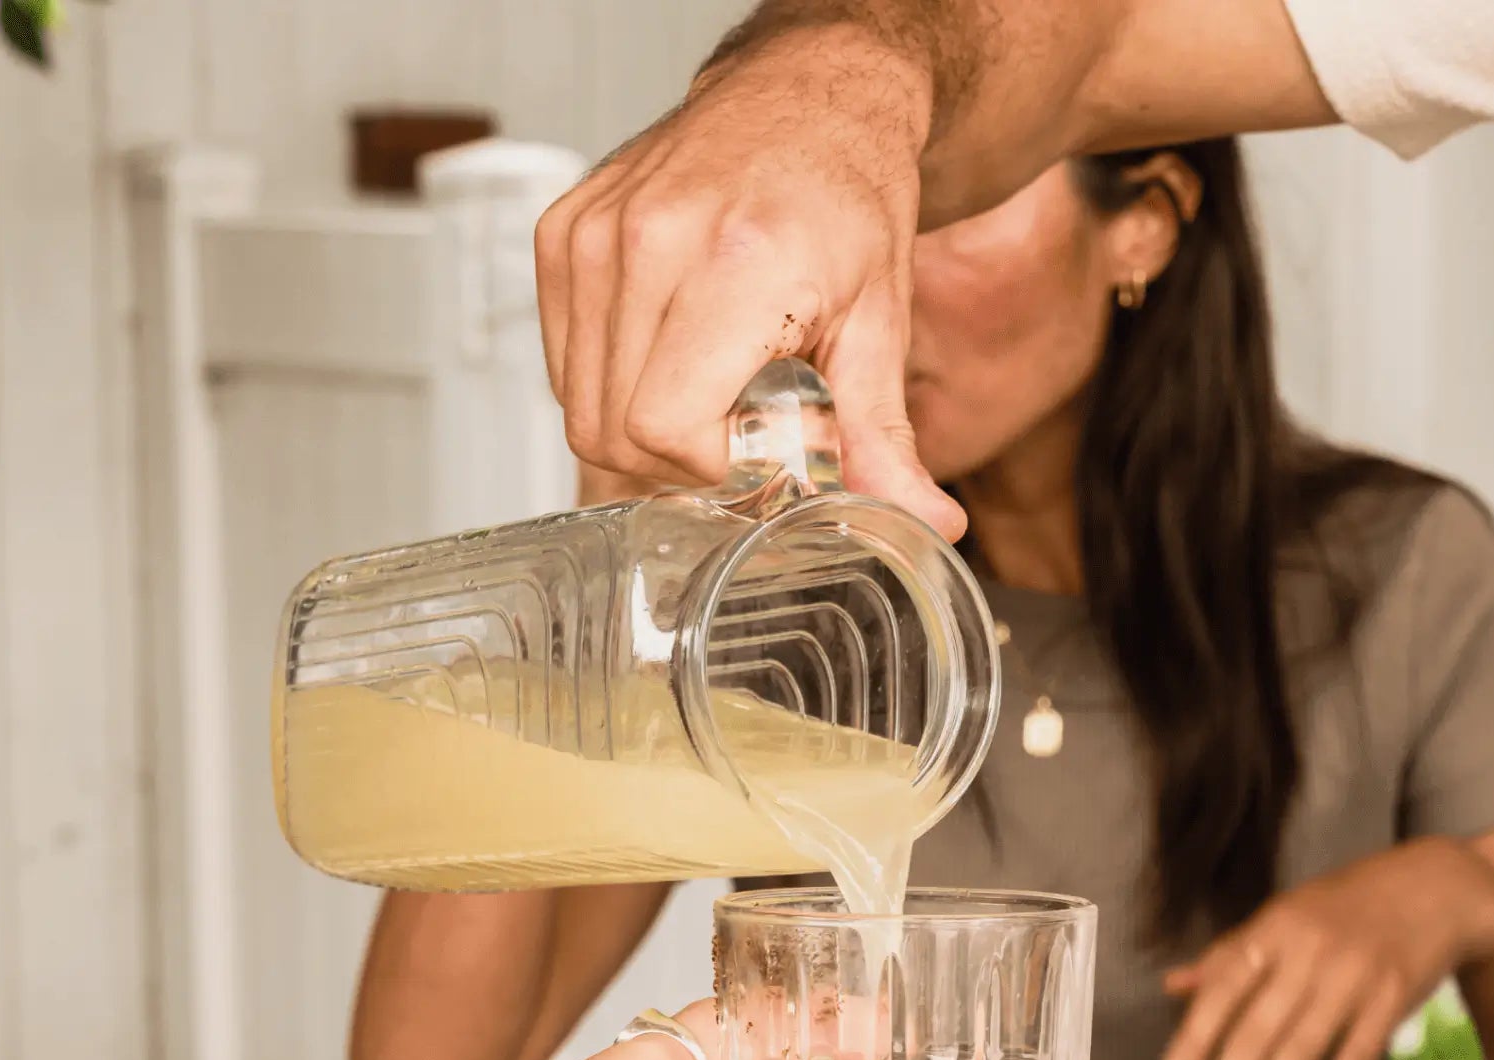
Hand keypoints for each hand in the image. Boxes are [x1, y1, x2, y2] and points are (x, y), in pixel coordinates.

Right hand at [534, 29, 962, 537]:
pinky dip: (611, 386)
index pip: (664, 427)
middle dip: (677, 461)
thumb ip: (886, 438)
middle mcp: (651, 240)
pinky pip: (565, 364)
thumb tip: (929, 524)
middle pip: (614, 433)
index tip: (756, 451)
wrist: (809, 100)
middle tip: (736, 431)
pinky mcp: (564, 234)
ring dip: (641, 428)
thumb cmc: (847, 203)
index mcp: (737, 264)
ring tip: (708, 389)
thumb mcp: (881, 326)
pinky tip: (670, 357)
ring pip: (580, 407)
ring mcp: (595, 232)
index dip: (707, 467)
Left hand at [1158, 841, 1493, 1059]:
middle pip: (1257, 1034)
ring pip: (1301, 1054)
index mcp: (1274, 928)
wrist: (1438, 888)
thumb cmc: (1347, 907)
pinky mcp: (1392, 1001)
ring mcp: (1353, 978)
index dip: (1193, 1041)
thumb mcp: (1284, 915)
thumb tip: (1172, 986)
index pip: (1222, 990)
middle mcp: (1309, 952)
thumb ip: (1230, 954)